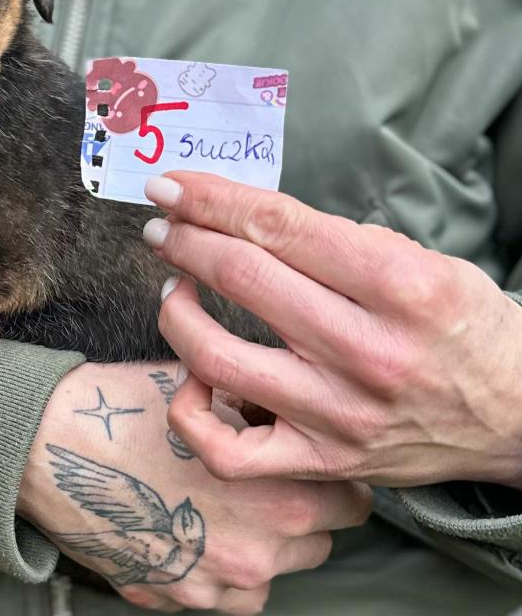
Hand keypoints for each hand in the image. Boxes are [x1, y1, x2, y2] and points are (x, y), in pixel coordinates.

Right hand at [18, 362, 370, 613]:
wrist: (46, 447)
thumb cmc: (122, 410)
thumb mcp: (205, 389)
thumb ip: (261, 410)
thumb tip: (286, 412)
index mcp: (279, 495)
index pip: (354, 499)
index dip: (332, 471)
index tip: (306, 456)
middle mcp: (259, 554)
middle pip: (320, 540)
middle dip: (299, 507)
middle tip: (261, 475)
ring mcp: (216, 587)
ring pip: (275, 571)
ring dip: (262, 542)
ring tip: (219, 499)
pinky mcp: (177, 601)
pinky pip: (226, 593)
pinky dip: (220, 566)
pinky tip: (189, 524)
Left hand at [145, 172, 521, 488]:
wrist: (516, 416)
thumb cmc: (460, 326)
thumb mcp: (420, 260)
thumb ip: (331, 239)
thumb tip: (236, 214)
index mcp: (400, 286)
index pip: (278, 226)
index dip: (211, 199)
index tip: (171, 186)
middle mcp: (368, 352)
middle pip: (242, 277)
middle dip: (185, 240)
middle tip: (163, 227)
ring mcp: (339, 415)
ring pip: (216, 358)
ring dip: (174, 311)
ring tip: (173, 287)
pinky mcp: (322, 463)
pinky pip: (228, 452)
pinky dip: (191, 411)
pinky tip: (192, 375)